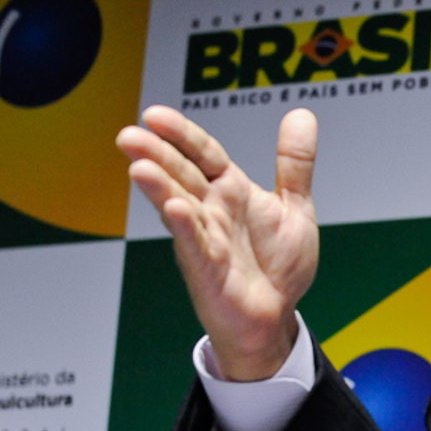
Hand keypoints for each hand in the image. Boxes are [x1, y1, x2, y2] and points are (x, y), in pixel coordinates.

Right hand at [117, 106, 319, 380]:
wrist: (277, 316)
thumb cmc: (277, 265)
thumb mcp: (294, 206)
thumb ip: (294, 163)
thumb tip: (302, 114)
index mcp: (230, 191)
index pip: (203, 153)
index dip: (182, 134)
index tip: (155, 115)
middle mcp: (212, 211)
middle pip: (181, 176)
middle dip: (156, 155)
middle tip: (129, 136)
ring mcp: (207, 240)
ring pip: (180, 208)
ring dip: (160, 189)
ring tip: (139, 167)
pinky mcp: (209, 271)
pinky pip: (197, 246)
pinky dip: (188, 228)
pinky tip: (175, 210)